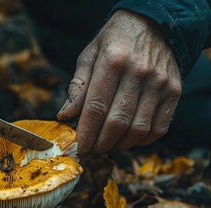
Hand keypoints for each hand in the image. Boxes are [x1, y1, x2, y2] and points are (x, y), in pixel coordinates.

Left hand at [57, 10, 181, 155]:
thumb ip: (78, 87)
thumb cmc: (113, 42)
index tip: (80, 146)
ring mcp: (160, 82)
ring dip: (120, 145)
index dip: (86, 132)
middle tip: (92, 150)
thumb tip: (65, 116)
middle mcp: (139, 72)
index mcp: (113, 61)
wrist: (150, 24)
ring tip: (108, 146)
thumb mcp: (89, 56)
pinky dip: (143, 141)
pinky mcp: (174, 90)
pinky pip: (160, 127)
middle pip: (117, 121)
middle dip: (101, 143)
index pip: (96, 107)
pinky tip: (129, 140)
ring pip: (139, 128)